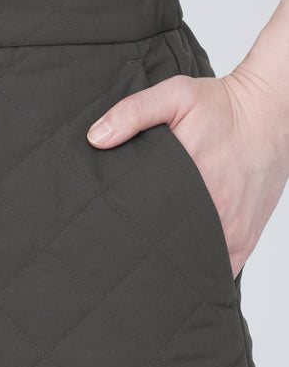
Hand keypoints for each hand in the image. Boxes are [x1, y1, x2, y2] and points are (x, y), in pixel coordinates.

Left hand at [85, 67, 288, 279]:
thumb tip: (97, 139)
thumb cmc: (221, 106)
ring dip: (173, 264)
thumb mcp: (174, 96)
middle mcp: (214, 213)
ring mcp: (232, 230)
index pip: (146, 224)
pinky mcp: (246, 237)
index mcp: (190, 183)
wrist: (270, 111)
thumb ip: (132, 114)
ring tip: (147, 259)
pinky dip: (201, 269)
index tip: (106, 235)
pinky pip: (221, 267)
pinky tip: (180, 265)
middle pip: (168, 249)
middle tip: (121, 250)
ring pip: (194, 263)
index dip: (124, 234)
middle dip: (144, 252)